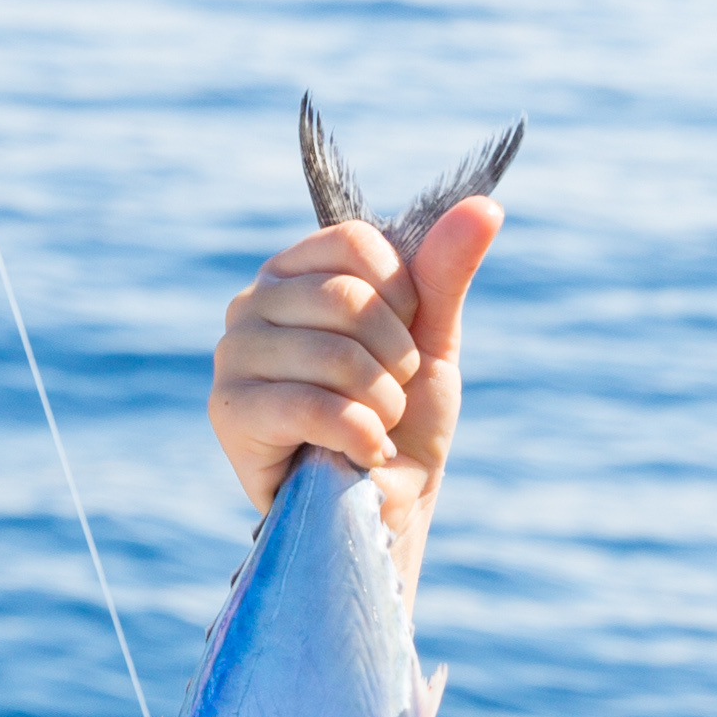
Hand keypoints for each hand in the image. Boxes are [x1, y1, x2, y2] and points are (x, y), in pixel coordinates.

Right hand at [208, 192, 503, 585]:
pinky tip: (360, 454)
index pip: (357, 243)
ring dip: (382, 404)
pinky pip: (313, 405)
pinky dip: (359, 435)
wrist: (387, 510)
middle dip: (394, 359)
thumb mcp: (431, 340)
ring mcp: (234, 357)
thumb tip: (486, 206)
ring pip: (334, 353)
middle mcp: (252, 305)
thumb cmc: (403, 422)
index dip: (403, 295)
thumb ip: (445, 271)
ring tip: (375, 428)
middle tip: (389, 398)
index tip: (404, 339)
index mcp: (295, 273)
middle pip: (347, 297)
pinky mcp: (229, 412)